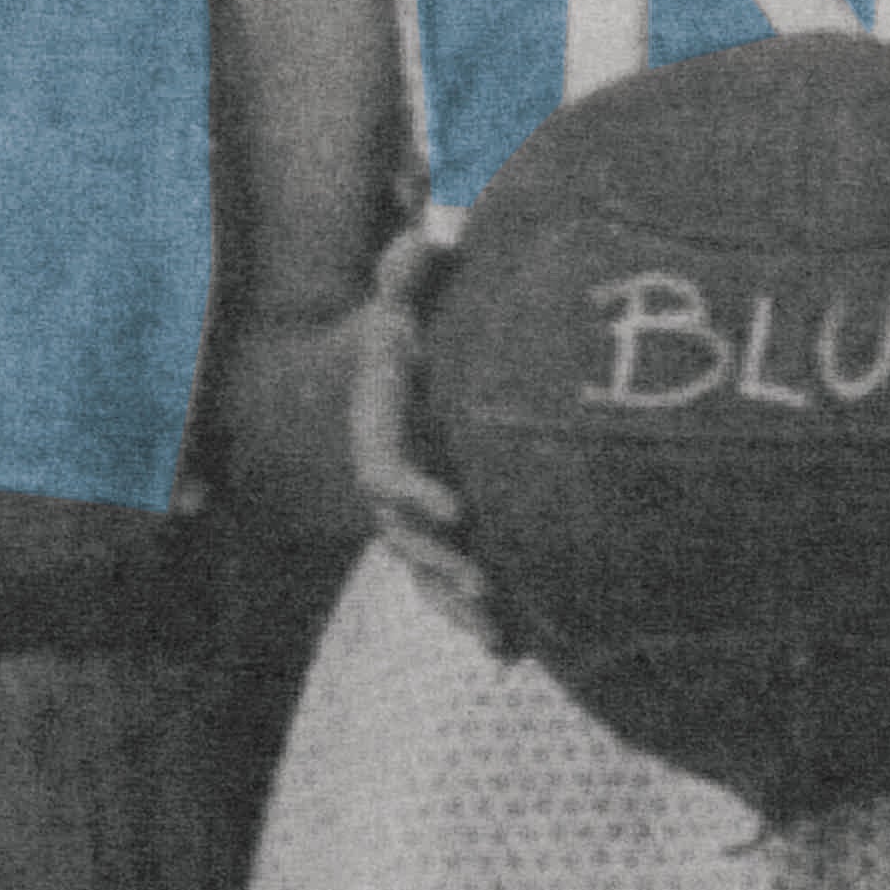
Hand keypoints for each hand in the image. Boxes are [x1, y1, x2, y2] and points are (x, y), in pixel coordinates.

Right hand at [339, 222, 510, 652]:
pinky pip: (446, 587)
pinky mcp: (436, 537)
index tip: (457, 510)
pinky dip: (474, 620)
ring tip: (503, 640)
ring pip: (426, 576)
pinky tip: (513, 652)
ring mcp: (408, 518)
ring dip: (460, 610)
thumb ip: (407, 270)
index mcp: (376, 430)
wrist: (382, 371)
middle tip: (487, 586)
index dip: (416, 495)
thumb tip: (424, 237)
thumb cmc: (400, 325)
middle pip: (405, 542)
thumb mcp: (399, 293)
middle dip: (442, 567)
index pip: (385, 473)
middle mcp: (386, 484)